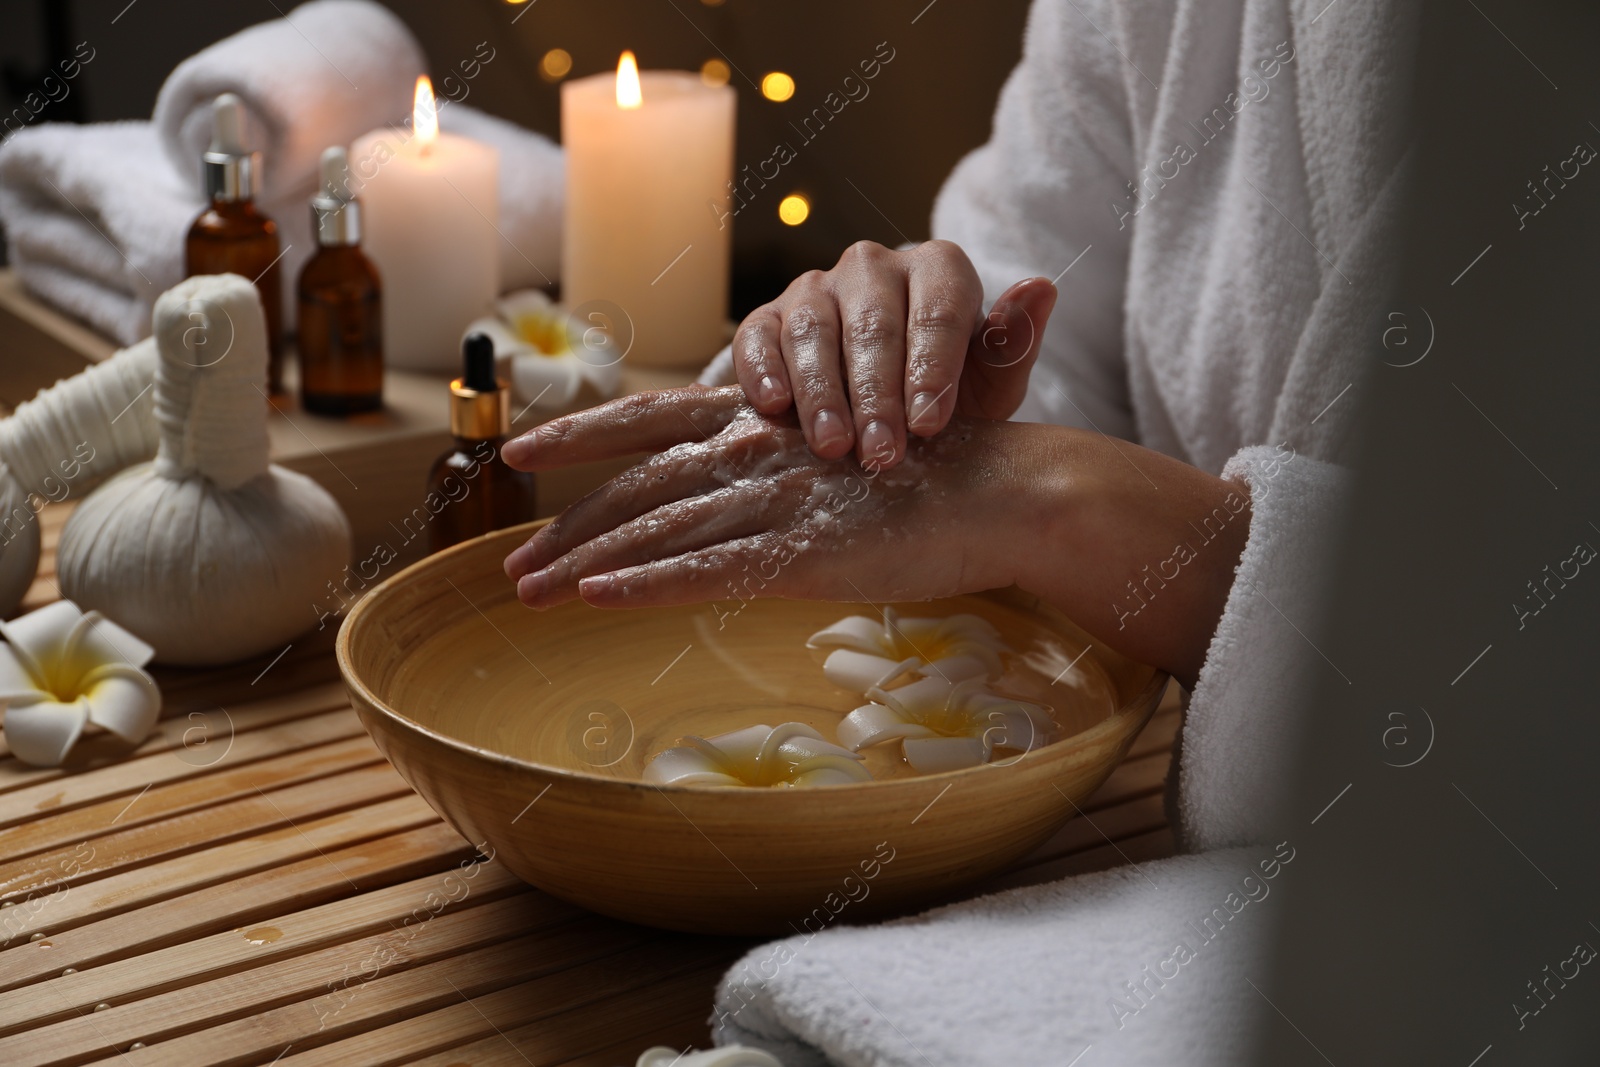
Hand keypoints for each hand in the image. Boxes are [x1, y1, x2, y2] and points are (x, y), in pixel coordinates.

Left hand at [502, 387, 1251, 686]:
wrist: (1005, 488)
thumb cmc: (932, 472)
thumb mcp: (842, 458)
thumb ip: (783, 467)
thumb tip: (734, 480)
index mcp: (762, 424)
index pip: (649, 421)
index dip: (579, 432)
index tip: (517, 446)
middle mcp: (756, 452)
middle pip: (635, 485)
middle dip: (565, 525)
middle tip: (511, 565)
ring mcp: (778, 502)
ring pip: (657, 530)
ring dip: (582, 563)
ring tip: (525, 593)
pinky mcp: (806, 553)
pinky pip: (709, 570)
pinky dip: (646, 584)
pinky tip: (596, 601)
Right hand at [731, 240, 1057, 468]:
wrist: (881, 411)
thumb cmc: (945, 397)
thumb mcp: (990, 383)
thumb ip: (1012, 345)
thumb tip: (1041, 287)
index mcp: (938, 269)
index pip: (938, 310)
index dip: (932, 368)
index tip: (930, 425)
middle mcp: (874, 265)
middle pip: (874, 323)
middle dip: (877, 394)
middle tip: (881, 453)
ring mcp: (816, 287)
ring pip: (814, 329)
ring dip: (822, 392)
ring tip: (833, 447)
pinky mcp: (768, 317)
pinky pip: (760, 336)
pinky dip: (764, 370)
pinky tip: (774, 407)